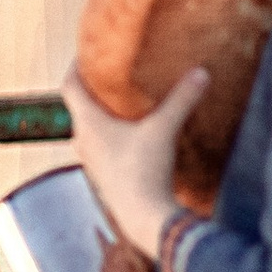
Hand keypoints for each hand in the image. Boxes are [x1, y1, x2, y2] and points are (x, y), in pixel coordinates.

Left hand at [64, 60, 205, 259]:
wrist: (143, 217)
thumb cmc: (145, 170)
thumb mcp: (164, 129)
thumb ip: (181, 100)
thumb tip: (201, 72)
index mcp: (88, 123)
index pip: (70, 87)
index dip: (75, 68)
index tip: (86, 55)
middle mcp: (83, 140)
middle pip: (79, 108)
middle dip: (93, 91)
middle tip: (111, 76)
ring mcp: (91, 161)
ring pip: (90, 130)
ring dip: (102, 116)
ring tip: (123, 105)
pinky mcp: (104, 175)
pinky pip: (101, 147)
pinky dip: (111, 136)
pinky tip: (132, 137)